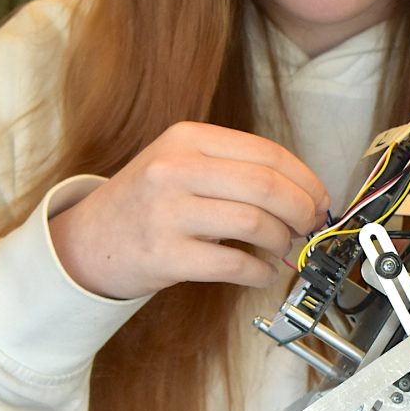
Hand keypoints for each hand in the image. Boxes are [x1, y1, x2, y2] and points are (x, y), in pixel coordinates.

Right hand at [48, 122, 328, 298]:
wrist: (89, 240)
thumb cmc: (146, 202)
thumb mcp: (181, 163)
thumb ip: (235, 169)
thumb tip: (304, 192)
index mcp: (188, 139)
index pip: (268, 153)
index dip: (306, 180)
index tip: (320, 199)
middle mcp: (176, 169)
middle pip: (267, 186)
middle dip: (302, 210)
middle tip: (309, 226)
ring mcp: (168, 212)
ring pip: (255, 223)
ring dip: (282, 241)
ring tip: (281, 247)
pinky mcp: (165, 255)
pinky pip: (234, 264)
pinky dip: (259, 271)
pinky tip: (261, 271)